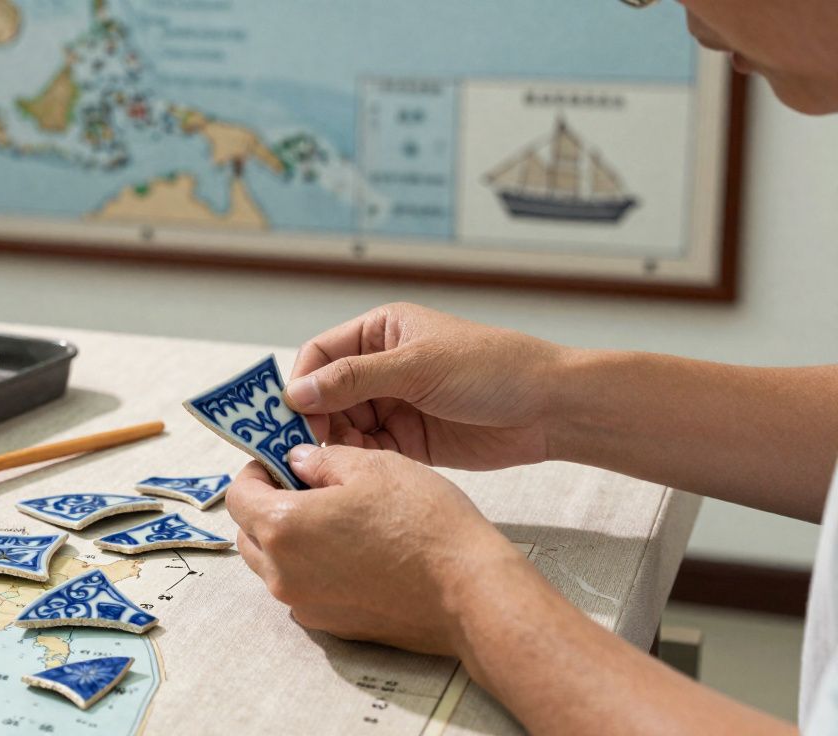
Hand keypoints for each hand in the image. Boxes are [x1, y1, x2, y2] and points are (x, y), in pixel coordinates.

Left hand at [227, 444, 531, 655]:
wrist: (469, 593)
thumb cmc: (424, 524)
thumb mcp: (372, 466)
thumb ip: (321, 459)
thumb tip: (296, 461)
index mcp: (284, 528)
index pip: (238, 496)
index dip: (256, 471)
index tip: (279, 460)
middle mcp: (283, 574)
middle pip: (249, 533)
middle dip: (267, 505)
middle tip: (306, 485)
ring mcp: (305, 605)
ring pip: (273, 565)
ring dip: (287, 539)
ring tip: (332, 517)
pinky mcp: (330, 625)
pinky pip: (302, 588)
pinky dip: (311, 567)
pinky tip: (352, 550)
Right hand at [285, 303, 566, 470]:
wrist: (550, 409)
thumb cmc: (492, 368)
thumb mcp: (417, 367)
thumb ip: (353, 379)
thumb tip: (295, 391)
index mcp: (380, 332)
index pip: (320, 355)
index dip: (301, 384)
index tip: (290, 417)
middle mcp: (381, 367)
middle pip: (325, 397)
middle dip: (314, 423)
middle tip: (303, 451)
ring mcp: (394, 405)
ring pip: (343, 429)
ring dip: (337, 447)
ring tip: (338, 466)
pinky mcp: (409, 441)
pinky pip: (369, 453)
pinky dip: (361, 464)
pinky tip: (363, 473)